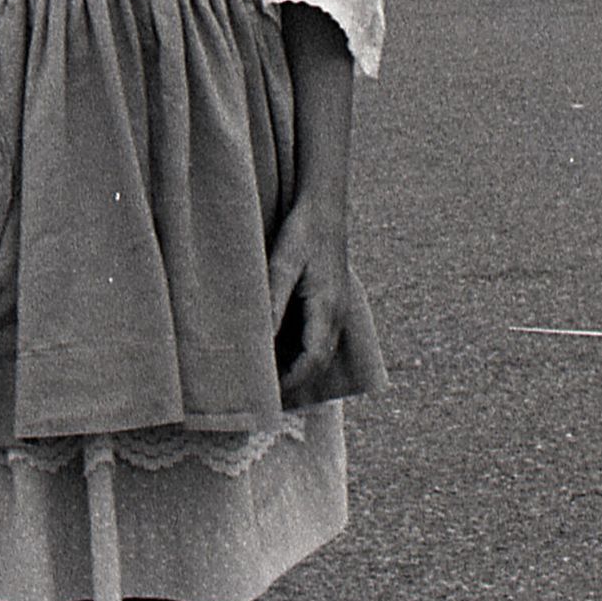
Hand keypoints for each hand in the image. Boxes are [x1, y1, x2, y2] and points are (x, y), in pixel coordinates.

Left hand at [268, 195, 349, 407]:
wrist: (324, 208)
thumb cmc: (302, 233)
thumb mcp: (283, 264)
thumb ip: (274, 301)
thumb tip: (263, 338)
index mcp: (326, 308)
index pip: (312, 359)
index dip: (291, 380)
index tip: (266, 391)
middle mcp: (337, 314)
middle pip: (319, 362)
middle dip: (295, 380)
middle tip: (264, 391)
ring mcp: (339, 309)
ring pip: (322, 352)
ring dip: (300, 368)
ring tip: (269, 377)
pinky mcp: (333, 303)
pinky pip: (322, 338)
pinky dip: (305, 353)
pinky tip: (282, 351)